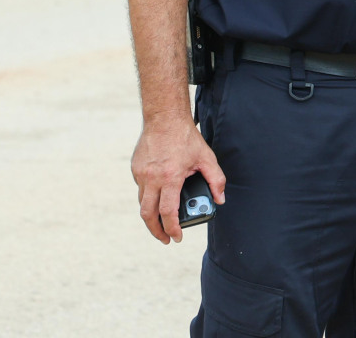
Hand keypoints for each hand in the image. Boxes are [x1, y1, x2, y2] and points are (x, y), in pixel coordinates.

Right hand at [131, 116, 224, 243]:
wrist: (164, 117)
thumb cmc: (186, 137)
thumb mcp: (207, 157)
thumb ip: (216, 180)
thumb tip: (220, 199)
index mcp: (170, 177)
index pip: (168, 212)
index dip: (172, 229)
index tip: (176, 237)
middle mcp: (152, 177)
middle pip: (147, 214)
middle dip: (156, 231)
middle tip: (165, 238)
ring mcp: (141, 173)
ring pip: (142, 202)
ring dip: (150, 215)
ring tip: (160, 222)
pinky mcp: (135, 168)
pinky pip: (140, 188)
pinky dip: (148, 196)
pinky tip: (158, 196)